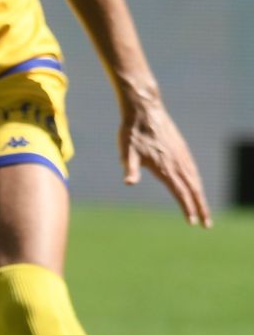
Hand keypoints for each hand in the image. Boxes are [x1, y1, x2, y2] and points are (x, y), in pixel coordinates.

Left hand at [120, 92, 211, 225]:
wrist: (144, 109)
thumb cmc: (132, 131)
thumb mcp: (126, 150)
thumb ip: (129, 167)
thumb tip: (128, 182)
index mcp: (165, 167)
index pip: (180, 193)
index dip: (187, 208)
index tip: (193, 223)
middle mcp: (177, 163)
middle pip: (193, 190)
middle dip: (200, 208)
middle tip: (207, 225)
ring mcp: (182, 156)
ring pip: (196, 181)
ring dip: (201, 197)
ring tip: (204, 211)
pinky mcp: (182, 149)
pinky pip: (194, 170)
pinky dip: (198, 183)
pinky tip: (197, 187)